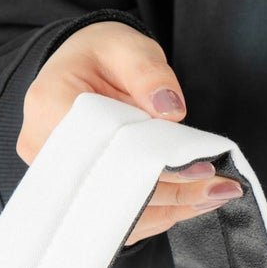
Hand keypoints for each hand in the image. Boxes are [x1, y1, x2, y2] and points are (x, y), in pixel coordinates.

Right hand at [16, 21, 242, 245]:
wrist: (82, 73)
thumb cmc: (103, 57)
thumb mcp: (126, 46)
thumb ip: (147, 72)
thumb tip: (170, 109)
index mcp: (51, 108)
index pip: (106, 151)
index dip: (154, 165)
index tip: (200, 168)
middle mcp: (46, 155)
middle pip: (114, 190)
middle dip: (172, 192)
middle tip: (220, 187)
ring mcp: (62, 184)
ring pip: (119, 214)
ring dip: (172, 208)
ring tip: (216, 195)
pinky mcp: (81, 202)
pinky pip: (121, 221)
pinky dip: (160, 214)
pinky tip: (194, 203)